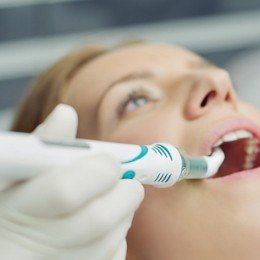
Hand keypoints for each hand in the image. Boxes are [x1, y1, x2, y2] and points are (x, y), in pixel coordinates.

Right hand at [0, 104, 143, 258]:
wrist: (13, 243)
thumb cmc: (17, 204)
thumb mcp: (19, 173)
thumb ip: (44, 145)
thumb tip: (66, 113)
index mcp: (14, 210)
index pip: (65, 190)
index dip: (98, 172)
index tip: (114, 163)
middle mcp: (30, 247)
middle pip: (96, 220)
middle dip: (124, 194)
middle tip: (130, 183)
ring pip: (109, 241)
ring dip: (124, 214)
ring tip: (116, 200)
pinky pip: (112, 257)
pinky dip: (118, 237)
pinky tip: (107, 226)